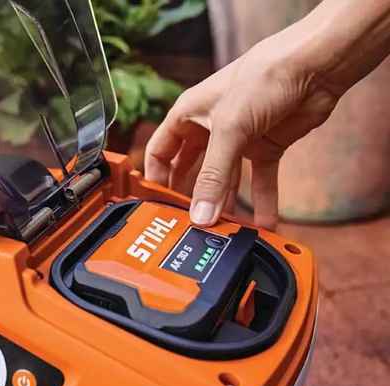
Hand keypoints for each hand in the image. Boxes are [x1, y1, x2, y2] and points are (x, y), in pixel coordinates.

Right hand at [145, 0, 389, 229]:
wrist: (317, 65)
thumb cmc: (264, 78)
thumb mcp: (229, 130)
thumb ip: (213, 176)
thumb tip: (200, 217)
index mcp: (189, 116)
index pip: (160, 152)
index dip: (156, 179)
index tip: (157, 207)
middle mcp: (209, 129)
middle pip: (191, 171)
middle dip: (190, 198)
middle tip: (187, 225)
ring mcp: (238, 141)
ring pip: (224, 181)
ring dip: (225, 205)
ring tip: (222, 231)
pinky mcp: (265, 148)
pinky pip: (258, 182)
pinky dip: (261, 203)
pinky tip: (261, 224)